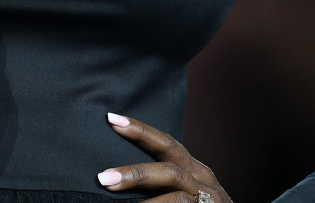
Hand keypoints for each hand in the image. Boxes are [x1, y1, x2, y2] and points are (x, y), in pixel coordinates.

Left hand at [97, 113, 230, 202]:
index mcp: (193, 169)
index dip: (140, 130)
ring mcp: (210, 198)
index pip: (166, 144)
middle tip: (103, 178)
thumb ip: (158, 182)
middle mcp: (203, 180)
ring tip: (115, 193)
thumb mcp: (181, 191)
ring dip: (144, 192)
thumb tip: (115, 177)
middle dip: (135, 172)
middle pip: (170, 169)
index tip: (112, 119)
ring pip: (176, 191)